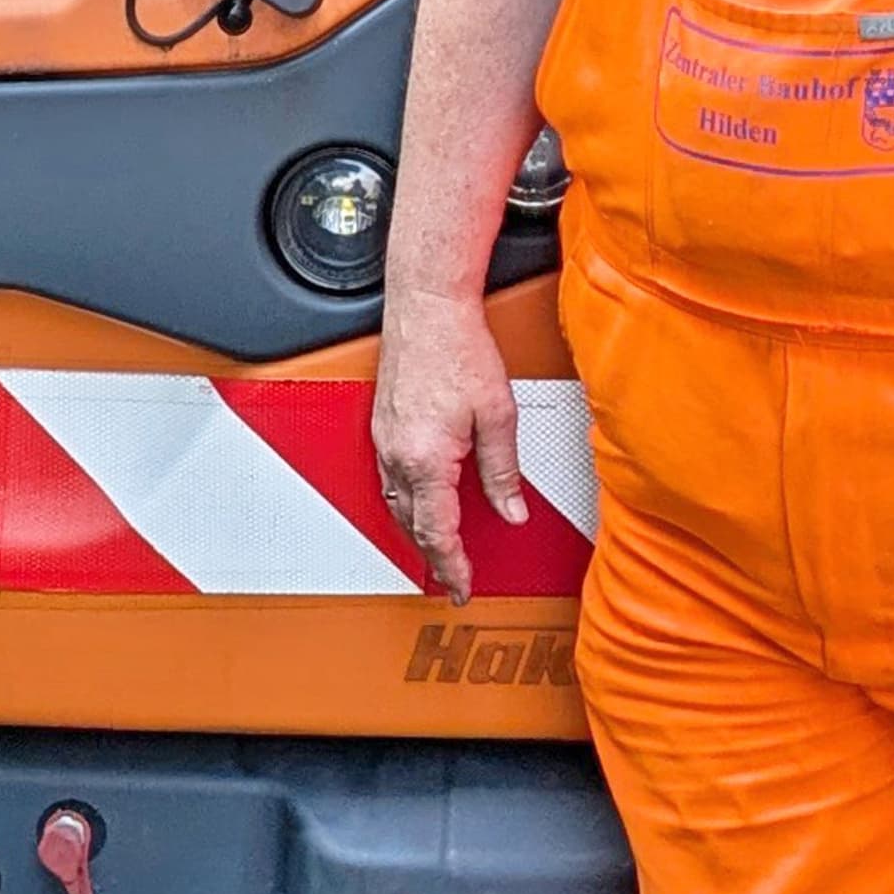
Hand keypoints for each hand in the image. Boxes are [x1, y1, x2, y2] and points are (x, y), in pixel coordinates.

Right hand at [372, 292, 525, 603]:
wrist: (426, 307)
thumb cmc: (459, 349)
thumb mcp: (498, 416)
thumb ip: (503, 472)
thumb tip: (511, 511)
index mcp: (427, 460)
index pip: (438, 533)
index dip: (452, 566)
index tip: (462, 586)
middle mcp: (398, 456)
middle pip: (412, 526)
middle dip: (434, 557)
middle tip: (453, 578)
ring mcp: (384, 442)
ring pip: (396, 505)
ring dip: (417, 532)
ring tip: (440, 550)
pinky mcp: (382, 428)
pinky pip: (389, 480)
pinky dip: (406, 504)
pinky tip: (420, 504)